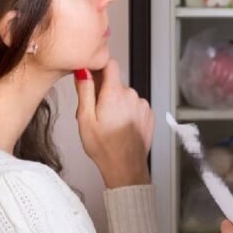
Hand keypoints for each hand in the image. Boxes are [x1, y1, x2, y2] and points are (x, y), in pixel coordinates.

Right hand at [74, 60, 152, 187]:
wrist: (126, 167)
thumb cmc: (104, 148)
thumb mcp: (85, 118)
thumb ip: (85, 91)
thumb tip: (83, 71)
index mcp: (115, 93)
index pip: (110, 64)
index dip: (99, 68)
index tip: (92, 76)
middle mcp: (132, 95)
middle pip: (115, 83)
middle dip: (104, 93)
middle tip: (96, 114)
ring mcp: (142, 105)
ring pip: (125, 96)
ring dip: (116, 104)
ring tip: (108, 124)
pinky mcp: (149, 114)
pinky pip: (135, 106)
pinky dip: (127, 112)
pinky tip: (120, 127)